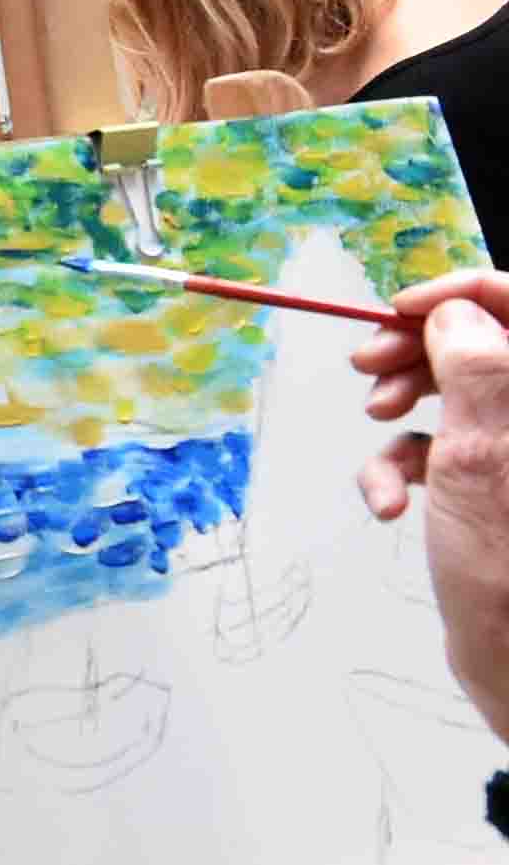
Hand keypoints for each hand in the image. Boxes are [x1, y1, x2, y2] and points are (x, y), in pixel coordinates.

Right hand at [354, 273, 508, 741]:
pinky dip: (399, 467)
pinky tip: (388, 499)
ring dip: (401, 408)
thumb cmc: (508, 568)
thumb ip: (471, 365)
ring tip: (374, 425)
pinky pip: (439, 449)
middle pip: (479, 342)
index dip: (454, 296)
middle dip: (416, 351)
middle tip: (369, 368)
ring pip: (454, 392)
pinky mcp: (496, 483)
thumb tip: (453, 312)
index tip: (396, 312)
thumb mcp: (480, 451)